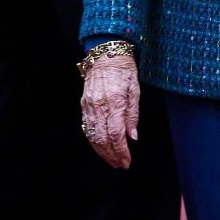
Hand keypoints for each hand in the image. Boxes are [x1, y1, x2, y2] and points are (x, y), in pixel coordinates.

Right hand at [81, 54, 139, 169]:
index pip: (116, 135)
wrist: (104, 54)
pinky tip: (100, 148)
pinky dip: (93, 141)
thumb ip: (133, 114)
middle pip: (103, 139)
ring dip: (102, 152)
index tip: (127, 161)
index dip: (121, 151)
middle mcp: (99, 106)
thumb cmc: (124, 70)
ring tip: (111, 161)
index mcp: (114, 102)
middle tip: (121, 165)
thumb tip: (132, 137)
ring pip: (93, 136)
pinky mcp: (84, 106)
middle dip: (112, 156)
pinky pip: (87, 128)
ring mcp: (89, 107)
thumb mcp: (135, 89)